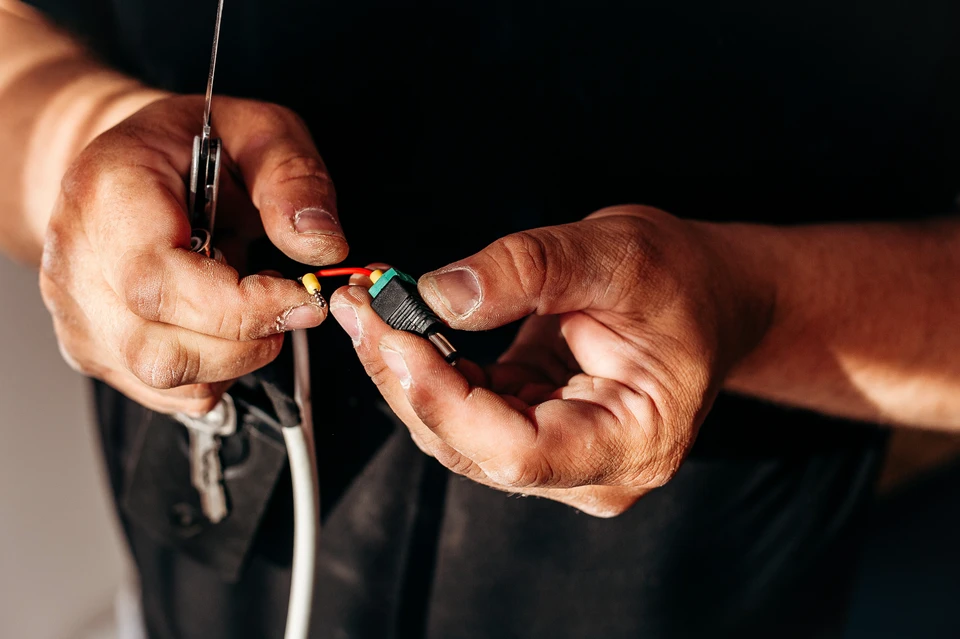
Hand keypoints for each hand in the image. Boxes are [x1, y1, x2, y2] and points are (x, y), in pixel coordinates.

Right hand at [40, 95, 346, 414]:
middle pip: (161, 349)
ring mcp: (78, 312)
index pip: (159, 283)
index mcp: (108, 195)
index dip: (243, 308)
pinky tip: (222, 327)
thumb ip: (295, 178)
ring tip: (250, 305)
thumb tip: (320, 243)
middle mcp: (77, 260)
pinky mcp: (92, 347)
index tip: (301, 298)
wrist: (127, 163)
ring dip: (234, 359)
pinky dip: (213, 373)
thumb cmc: (187, 145)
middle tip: (285, 300)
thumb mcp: (260, 130)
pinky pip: (161, 392)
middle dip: (249, 340)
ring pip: (163, 379)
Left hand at [330, 206, 771, 516]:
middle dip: (408, 378)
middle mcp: (593, 469)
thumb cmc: (683, 280)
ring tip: (370, 309)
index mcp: (632, 441)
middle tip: (362, 310)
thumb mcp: (613, 253)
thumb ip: (527, 270)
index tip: (394, 338)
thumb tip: (437, 295)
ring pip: (458, 433)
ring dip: (407, 372)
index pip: (518, 452)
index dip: (446, 401)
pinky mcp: (536, 429)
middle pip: (474, 448)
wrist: (709, 295)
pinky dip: (429, 368)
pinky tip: (402, 325)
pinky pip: (467, 411)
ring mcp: (562, 456)